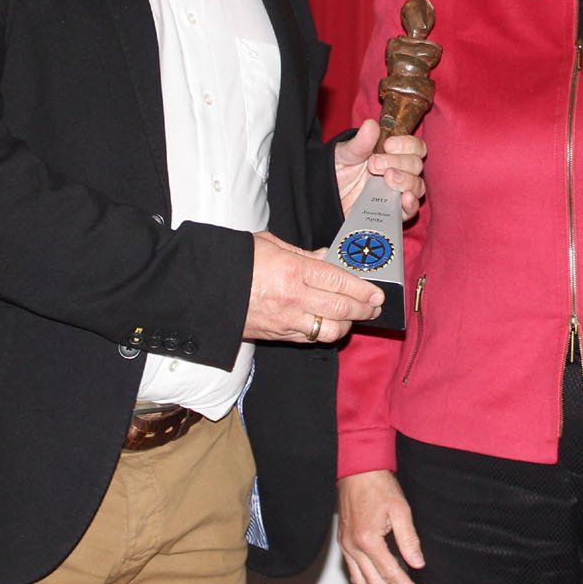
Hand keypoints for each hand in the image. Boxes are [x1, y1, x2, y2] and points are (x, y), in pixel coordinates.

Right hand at [243, 231, 383, 341]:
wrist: (204, 289)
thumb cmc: (236, 261)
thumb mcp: (270, 244)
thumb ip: (303, 254)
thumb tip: (326, 257)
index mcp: (292, 270)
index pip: (338, 282)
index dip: (362, 289)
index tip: (377, 293)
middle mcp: (292, 298)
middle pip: (340, 308)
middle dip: (364, 309)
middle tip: (375, 307)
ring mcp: (285, 320)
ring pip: (329, 330)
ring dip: (346, 325)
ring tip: (354, 317)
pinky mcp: (277, 335)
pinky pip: (310, 338)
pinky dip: (324, 333)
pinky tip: (330, 325)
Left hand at [334, 120, 426, 220]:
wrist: (327, 197)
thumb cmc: (338, 171)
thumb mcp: (345, 154)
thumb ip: (360, 142)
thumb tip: (371, 124)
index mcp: (391, 154)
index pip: (414, 146)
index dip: (406, 144)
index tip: (388, 145)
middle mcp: (399, 171)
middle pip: (416, 164)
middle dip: (398, 162)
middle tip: (373, 165)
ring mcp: (397, 191)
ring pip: (417, 185)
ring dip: (406, 181)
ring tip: (387, 179)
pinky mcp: (393, 211)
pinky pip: (411, 209)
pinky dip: (411, 204)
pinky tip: (404, 198)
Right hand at [337, 470, 424, 583]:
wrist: (358, 469)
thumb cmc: (378, 484)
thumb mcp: (401, 509)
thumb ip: (409, 539)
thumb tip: (418, 564)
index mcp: (368, 539)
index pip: (390, 573)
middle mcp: (353, 545)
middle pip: (374, 582)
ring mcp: (346, 544)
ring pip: (361, 581)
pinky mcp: (344, 541)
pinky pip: (353, 570)